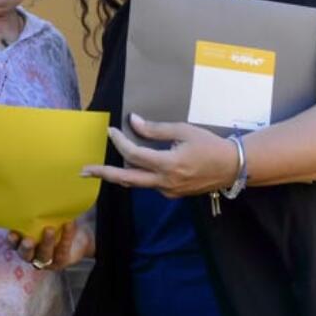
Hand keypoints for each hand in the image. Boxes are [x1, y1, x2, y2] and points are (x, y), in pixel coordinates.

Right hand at [8, 219, 93, 271]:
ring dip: (46, 243)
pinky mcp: (61, 261)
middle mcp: (32, 255)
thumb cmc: (54, 223)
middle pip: (26, 255)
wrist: (76, 238)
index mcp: (23, 243)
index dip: (12, 241)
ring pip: (44, 255)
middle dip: (26, 248)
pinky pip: (62, 250)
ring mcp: (46, 260)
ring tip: (49, 229)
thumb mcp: (44, 218)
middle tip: (28, 240)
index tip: (12, 233)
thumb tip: (33, 191)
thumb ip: (37, 211)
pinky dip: (65, 236)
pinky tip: (68, 224)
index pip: (14, 244)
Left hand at [81, 113, 240, 197]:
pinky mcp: (172, 194)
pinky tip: (135, 166)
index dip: (120, 142)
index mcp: (169, 165)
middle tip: (83, 171)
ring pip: (137, 182)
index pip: (134, 154)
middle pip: (126, 179)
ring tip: (101, 168)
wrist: (232, 167)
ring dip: (119, 174)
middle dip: (103, 174)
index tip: (111, 131)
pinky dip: (139, 174)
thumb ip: (155, 129)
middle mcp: (165, 182)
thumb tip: (132, 121)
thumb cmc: (209, 145)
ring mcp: (168, 191)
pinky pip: (150, 184)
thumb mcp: (183, 131)